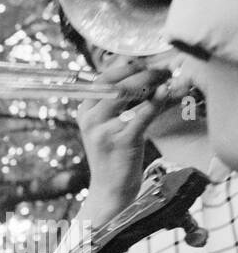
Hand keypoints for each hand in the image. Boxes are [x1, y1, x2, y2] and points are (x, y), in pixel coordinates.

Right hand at [78, 60, 174, 226]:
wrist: (110, 189)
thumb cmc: (114, 155)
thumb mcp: (107, 126)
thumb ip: (118, 104)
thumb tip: (142, 75)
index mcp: (84, 112)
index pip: (102, 79)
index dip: (125, 68)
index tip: (144, 64)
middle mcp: (90, 120)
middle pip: (117, 84)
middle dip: (143, 73)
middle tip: (163, 71)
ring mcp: (104, 131)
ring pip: (130, 96)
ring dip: (152, 84)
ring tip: (168, 81)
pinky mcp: (122, 141)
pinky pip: (143, 114)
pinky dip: (157, 101)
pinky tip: (166, 93)